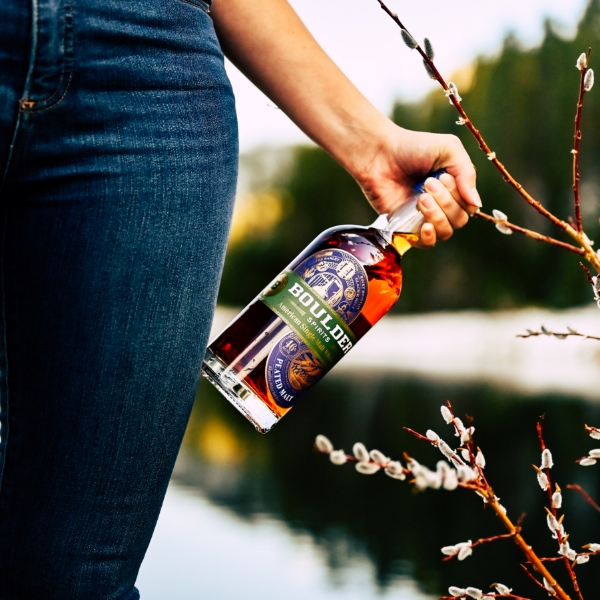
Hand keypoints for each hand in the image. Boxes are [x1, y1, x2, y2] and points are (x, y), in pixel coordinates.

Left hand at [353, 126, 480, 246]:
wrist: (379, 154)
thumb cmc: (412, 147)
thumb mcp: (448, 149)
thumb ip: (467, 173)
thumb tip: (476, 203)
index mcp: (454, 188)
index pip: (469, 206)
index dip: (460, 195)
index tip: (444, 176)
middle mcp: (441, 205)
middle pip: (459, 220)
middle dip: (447, 202)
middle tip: (428, 183)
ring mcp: (423, 217)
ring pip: (445, 232)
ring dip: (437, 216)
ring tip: (421, 197)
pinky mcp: (405, 226)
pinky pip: (425, 243)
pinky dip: (429, 237)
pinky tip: (426, 226)